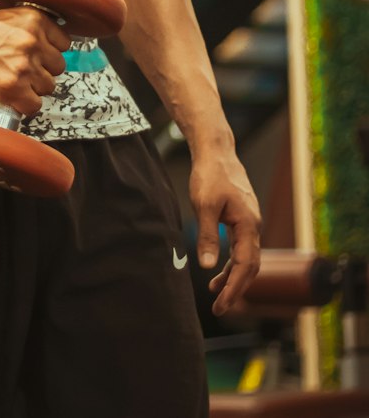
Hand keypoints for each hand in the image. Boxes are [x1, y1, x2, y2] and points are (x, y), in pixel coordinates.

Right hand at [0, 7, 71, 114]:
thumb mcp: (9, 19)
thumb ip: (33, 31)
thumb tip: (53, 50)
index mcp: (35, 19)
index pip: (64, 43)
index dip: (49, 52)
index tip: (37, 56)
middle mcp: (33, 41)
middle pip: (58, 67)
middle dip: (41, 71)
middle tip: (20, 70)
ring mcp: (23, 65)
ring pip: (48, 87)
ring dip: (32, 88)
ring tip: (11, 81)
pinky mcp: (12, 88)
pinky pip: (34, 105)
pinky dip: (23, 105)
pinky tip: (10, 95)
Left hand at [189, 148, 261, 315]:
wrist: (216, 151)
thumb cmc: (210, 175)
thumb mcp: (204, 206)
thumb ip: (208, 236)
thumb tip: (207, 266)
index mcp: (248, 225)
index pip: (245, 266)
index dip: (234, 288)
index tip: (221, 304)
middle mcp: (254, 226)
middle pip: (250, 267)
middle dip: (236, 289)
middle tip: (219, 308)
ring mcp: (250, 222)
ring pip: (246, 257)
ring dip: (233, 276)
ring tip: (216, 292)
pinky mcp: (242, 218)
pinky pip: (241, 247)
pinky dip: (231, 261)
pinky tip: (217, 268)